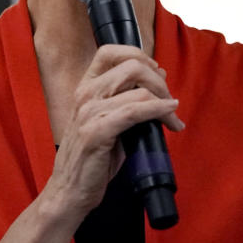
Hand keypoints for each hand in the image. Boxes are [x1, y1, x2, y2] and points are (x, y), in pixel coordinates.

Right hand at [46, 45, 182, 218]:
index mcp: (85, 88)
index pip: (109, 52)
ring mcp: (89, 112)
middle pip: (132, 66)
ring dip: (164, 100)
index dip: (138, 55)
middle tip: (170, 100)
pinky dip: (158, 110)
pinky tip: (170, 115)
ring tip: (173, 118)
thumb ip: (126, 101)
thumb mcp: (107, 122)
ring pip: (139, 89)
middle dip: (159, 81)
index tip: (156, 72)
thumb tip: (159, 85)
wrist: (69, 191)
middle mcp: (85, 94)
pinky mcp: (97, 132)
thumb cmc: (92, 158)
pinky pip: (135, 112)